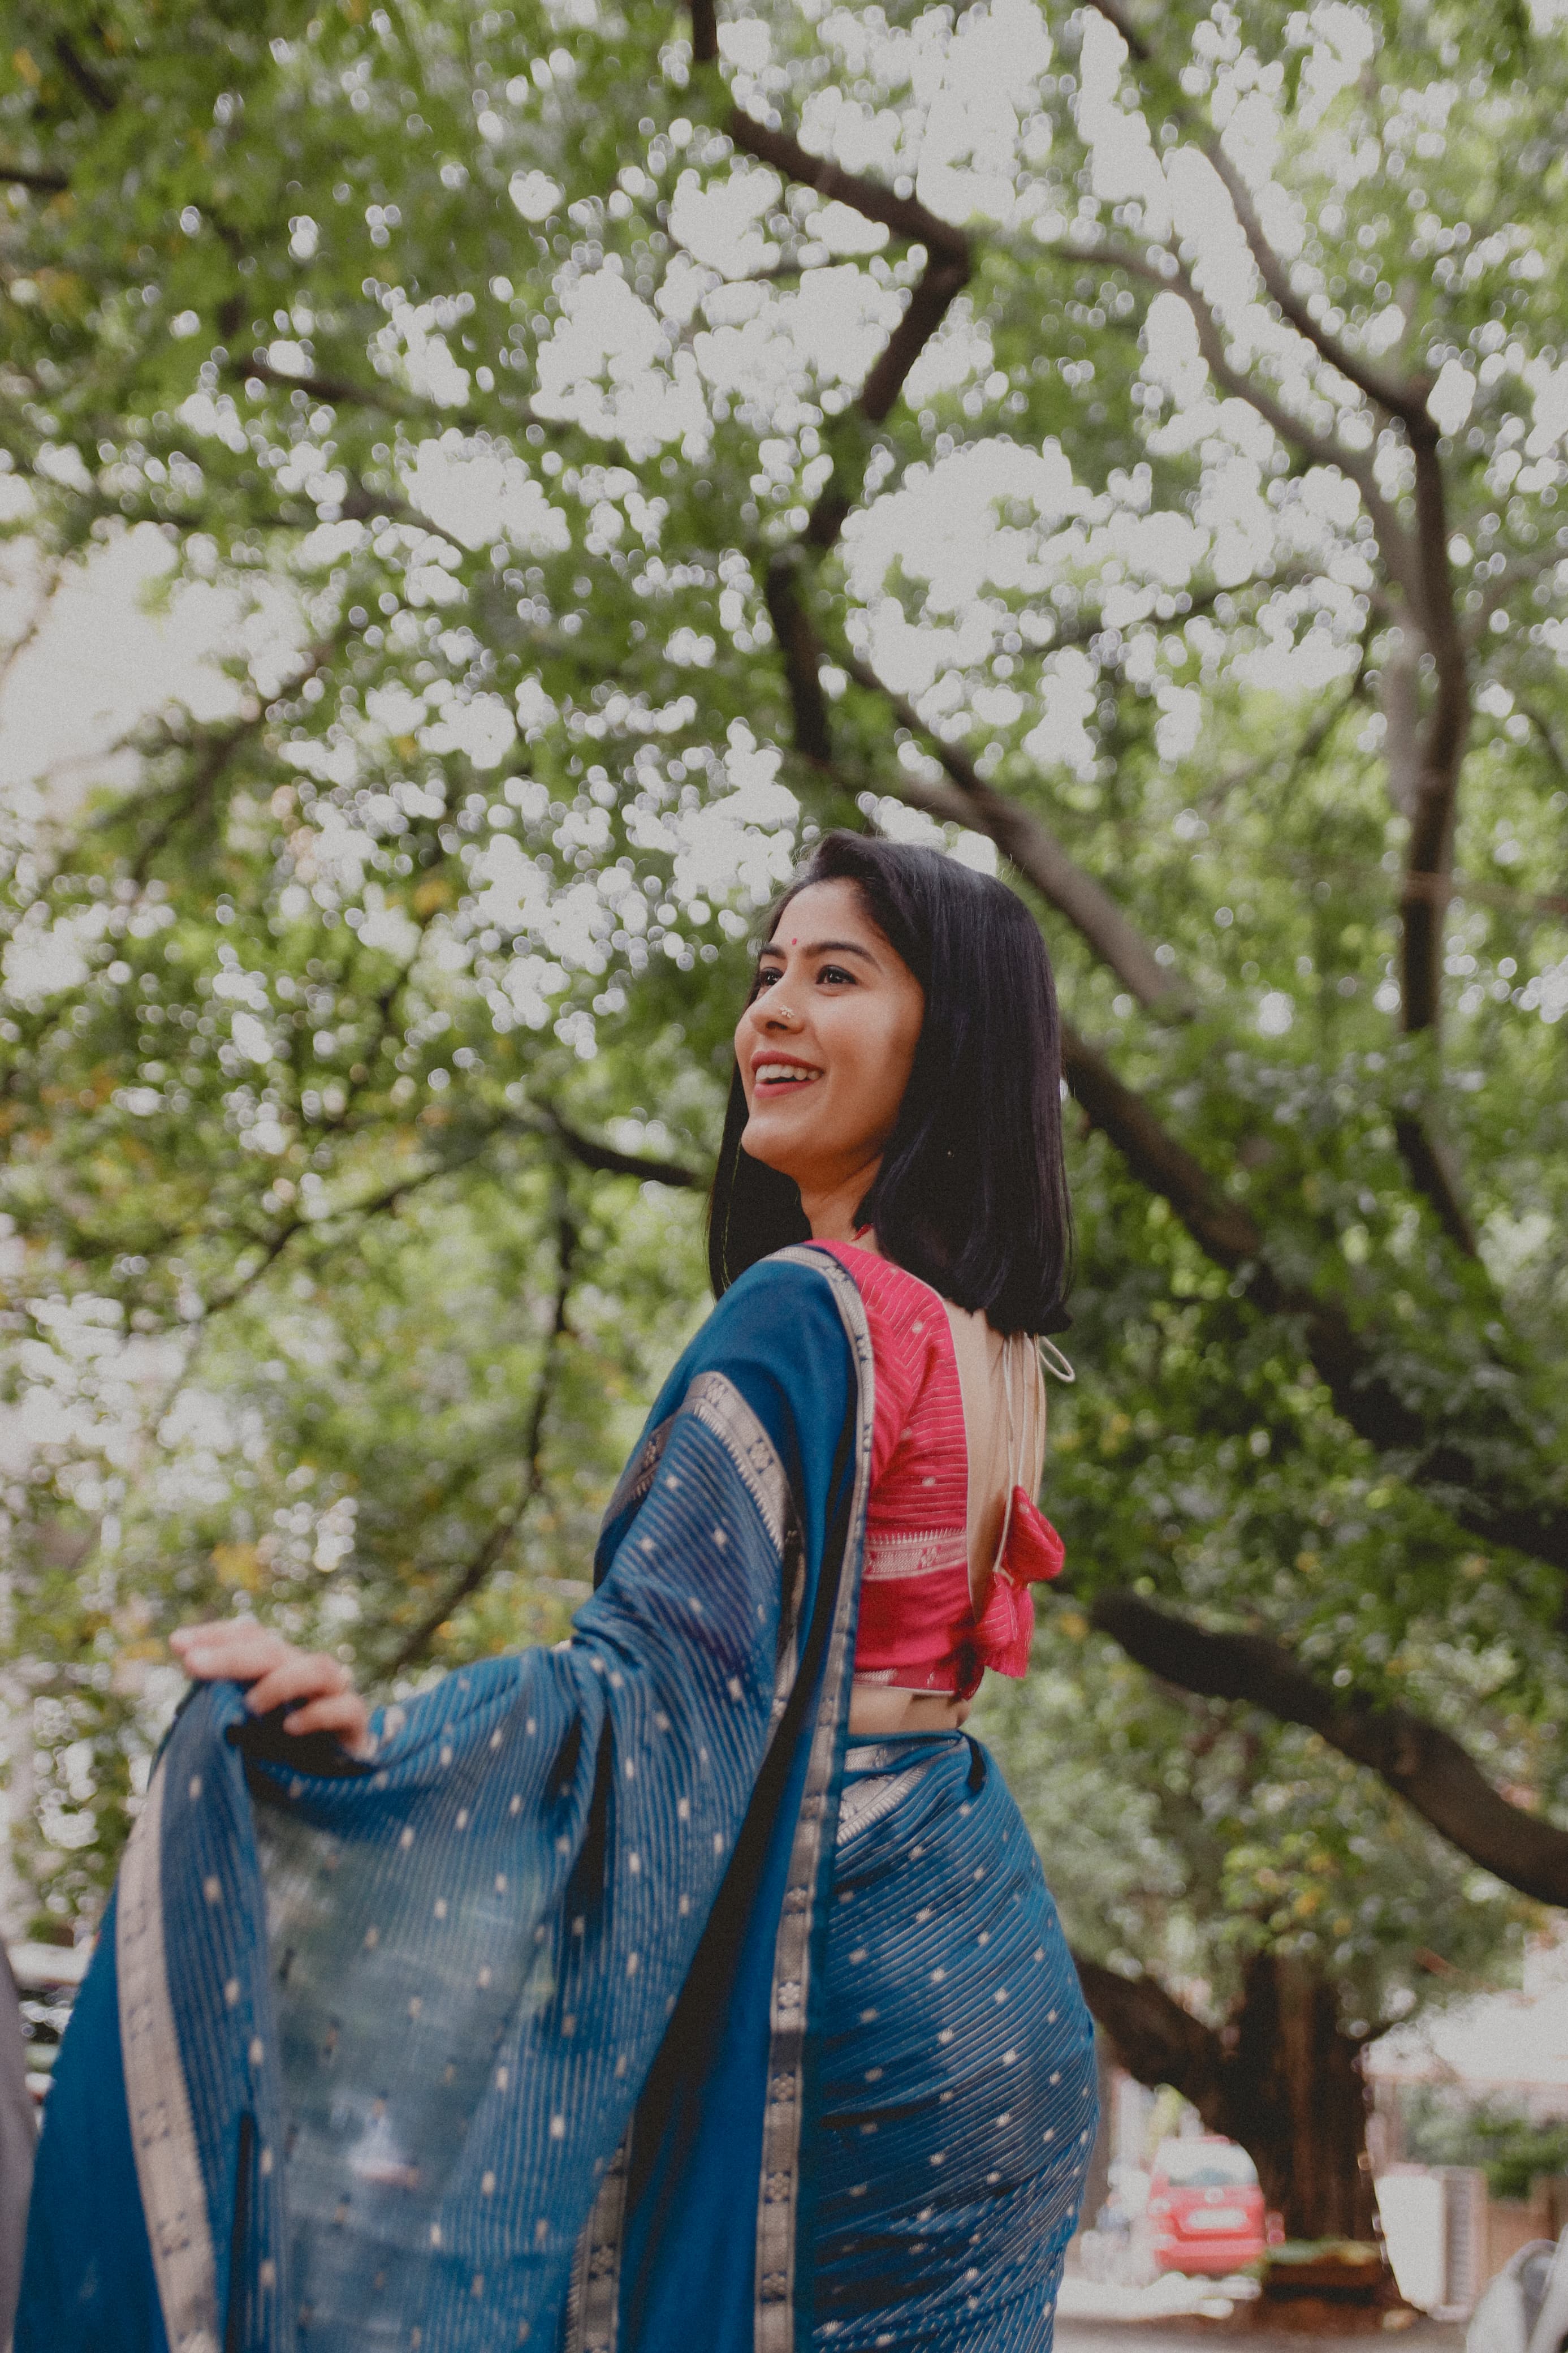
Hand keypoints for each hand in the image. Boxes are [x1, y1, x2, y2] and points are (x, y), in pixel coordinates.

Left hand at [169, 1621, 372, 1756]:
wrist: (338, 1778)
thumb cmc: (283, 1750)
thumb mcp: (245, 1729)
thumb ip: (222, 1710)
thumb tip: (183, 1697)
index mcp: (276, 1667)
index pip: (248, 1637)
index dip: (215, 1635)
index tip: (177, 1643)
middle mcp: (304, 1672)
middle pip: (272, 1651)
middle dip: (230, 1656)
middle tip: (192, 1664)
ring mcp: (333, 1693)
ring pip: (315, 1669)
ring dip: (280, 1682)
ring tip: (250, 1705)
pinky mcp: (354, 1722)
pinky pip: (343, 1708)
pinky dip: (317, 1714)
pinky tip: (291, 1727)